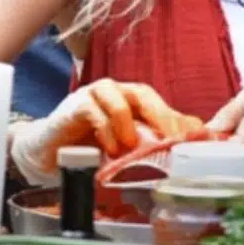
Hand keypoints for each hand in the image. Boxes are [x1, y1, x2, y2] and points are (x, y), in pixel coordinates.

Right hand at [9, 78, 201, 185]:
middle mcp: (116, 92)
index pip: (159, 103)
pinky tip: (109, 148)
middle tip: (172, 139)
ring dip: (128, 124)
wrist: (47, 152)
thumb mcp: (125, 147)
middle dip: (161, 116)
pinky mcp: (74, 105)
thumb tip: (196, 137)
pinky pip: (93, 110)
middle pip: (143, 94)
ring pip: (118, 98)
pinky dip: (105, 130)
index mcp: (131, 101)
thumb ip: (155, 140)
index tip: (195, 138)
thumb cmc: (88, 147)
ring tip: (130, 147)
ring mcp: (94, 96)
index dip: (177, 119)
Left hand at [205, 85, 243, 175]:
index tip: (188, 141)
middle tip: (201, 141)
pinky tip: (234, 147)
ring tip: (220, 141)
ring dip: (219, 156)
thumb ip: (231, 110)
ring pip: (227, 166)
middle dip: (207, 152)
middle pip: (217, 161)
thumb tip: (208, 129)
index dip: (199, 146)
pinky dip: (231, 160)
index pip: (213, 149)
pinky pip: (239, 168)